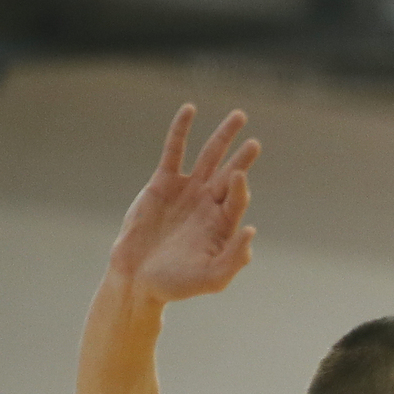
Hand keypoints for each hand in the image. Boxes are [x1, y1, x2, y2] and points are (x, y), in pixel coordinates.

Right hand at [108, 105, 260, 303]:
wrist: (138, 280)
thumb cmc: (177, 284)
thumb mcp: (212, 278)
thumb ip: (234, 258)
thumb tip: (252, 230)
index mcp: (223, 225)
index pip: (238, 199)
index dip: (241, 187)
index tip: (240, 176)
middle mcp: (209, 204)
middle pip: (231, 173)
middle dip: (243, 156)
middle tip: (255, 142)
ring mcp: (187, 191)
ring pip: (209, 156)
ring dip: (223, 137)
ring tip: (240, 116)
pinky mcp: (163, 183)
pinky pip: (175, 151)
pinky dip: (182, 130)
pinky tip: (190, 109)